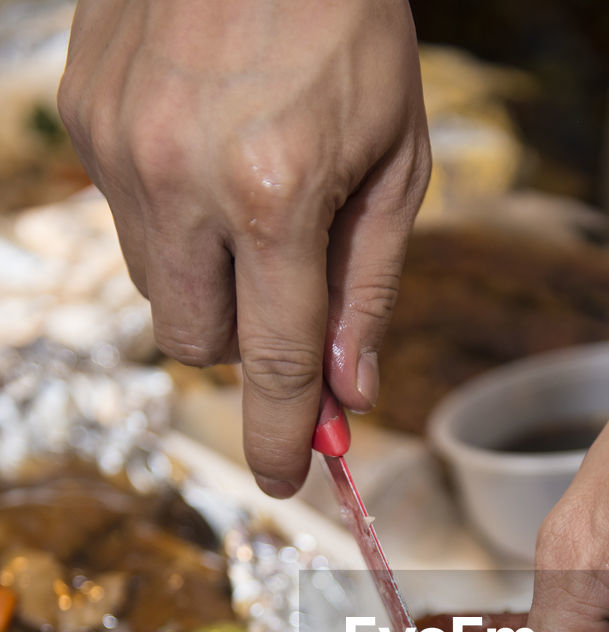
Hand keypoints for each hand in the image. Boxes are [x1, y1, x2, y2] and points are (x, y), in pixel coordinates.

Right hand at [58, 0, 430, 494]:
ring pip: (153, 289)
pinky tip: (202, 150)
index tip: (280, 478)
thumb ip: (368, 286)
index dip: (276, 433)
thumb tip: (348, 390)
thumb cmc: (351, 26)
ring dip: (204, 280)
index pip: (269, 360)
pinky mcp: (82, 117)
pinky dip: (169, 217)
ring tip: (246, 195)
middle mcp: (179, 179)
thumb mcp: (395, 159)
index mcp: (273, 192)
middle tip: (282, 290)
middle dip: (243, 343)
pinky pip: (123, 219)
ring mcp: (119, 148)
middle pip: (196, 344)